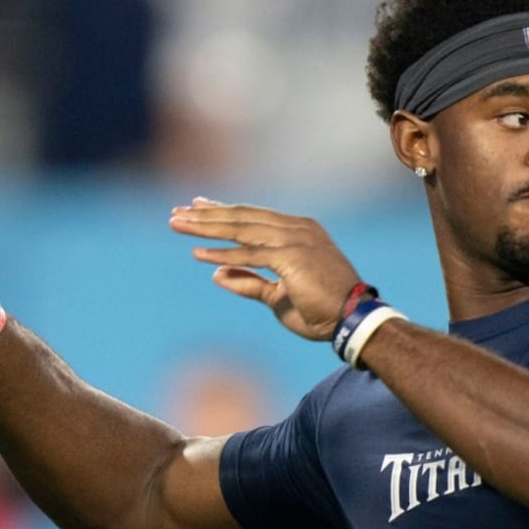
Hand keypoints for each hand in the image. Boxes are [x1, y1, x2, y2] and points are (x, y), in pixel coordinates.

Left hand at [169, 197, 361, 339]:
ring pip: (241, 228)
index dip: (222, 211)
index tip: (196, 207)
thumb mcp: (276, 297)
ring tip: (176, 224)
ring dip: (206, 226)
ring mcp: (295, 239)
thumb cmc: (320, 311)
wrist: (352, 321)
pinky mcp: (291, 256)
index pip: (252, 215)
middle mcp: (296, 228)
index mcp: (297, 231)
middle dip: (206, 214)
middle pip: (242, 216)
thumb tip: (215, 274)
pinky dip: (222, 253)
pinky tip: (197, 252)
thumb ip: (249, 283)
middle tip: (175, 212)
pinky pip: (249, 254)